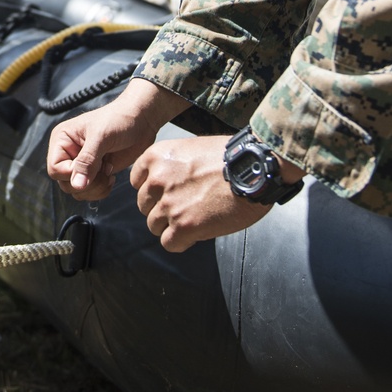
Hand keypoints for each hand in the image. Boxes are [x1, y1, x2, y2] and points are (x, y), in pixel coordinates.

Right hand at [47, 79, 188, 200]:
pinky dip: (101, 190)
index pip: (55, 169)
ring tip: (108, 171)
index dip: (72, 174)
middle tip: (105, 169)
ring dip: (95, 188)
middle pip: (65, 183)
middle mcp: (68, 153)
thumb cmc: (119, 120)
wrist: (141, 121)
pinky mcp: (94, 172)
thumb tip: (77, 185)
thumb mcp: (101, 137)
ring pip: (77, 191)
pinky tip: (111, 176)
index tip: (94, 166)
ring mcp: (81, 164)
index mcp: (62, 139)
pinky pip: (90, 192)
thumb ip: (87, 161)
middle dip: (87, 183)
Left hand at [131, 134, 281, 250]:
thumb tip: (169, 183)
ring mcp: (169, 204)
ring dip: (171, 226)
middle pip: (144, 205)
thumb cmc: (231, 157)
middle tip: (183, 208)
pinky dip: (180, 242)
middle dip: (161, 208)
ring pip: (154, 225)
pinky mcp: (183, 226)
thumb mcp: (192, 148)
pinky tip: (195, 234)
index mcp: (157, 156)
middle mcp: (157, 180)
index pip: (137, 180)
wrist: (254, 169)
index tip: (165, 192)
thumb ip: (173, 166)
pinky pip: (169, 243)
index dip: (152, 189)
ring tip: (192, 220)